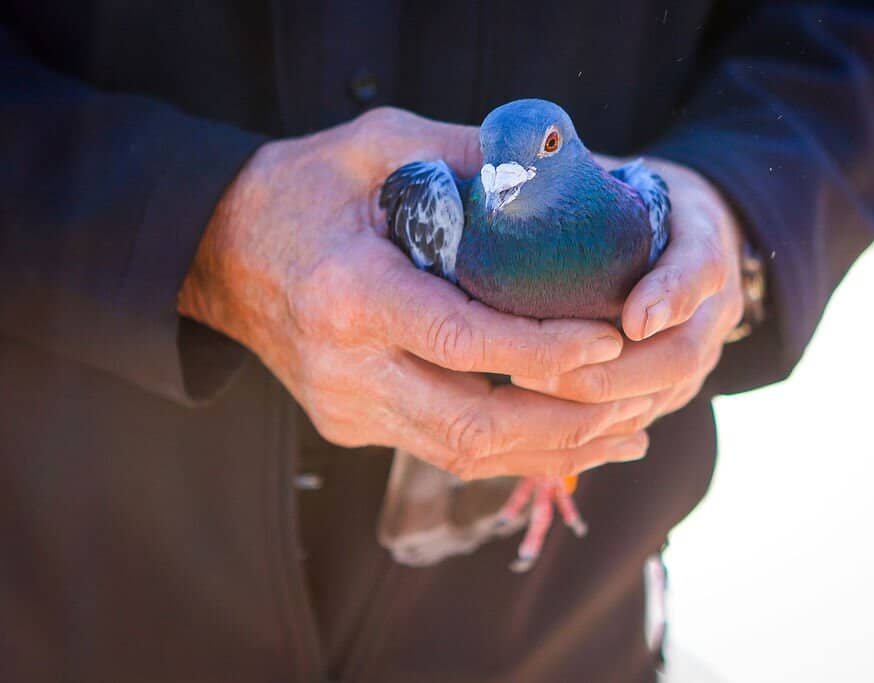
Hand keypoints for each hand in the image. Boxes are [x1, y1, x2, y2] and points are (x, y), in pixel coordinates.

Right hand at [178, 108, 651, 479]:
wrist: (218, 251)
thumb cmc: (300, 190)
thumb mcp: (377, 144)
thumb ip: (466, 153)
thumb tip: (560, 168)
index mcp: (350, 296)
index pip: (464, 341)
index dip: (545, 351)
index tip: (610, 340)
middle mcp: (345, 369)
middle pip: (473, 425)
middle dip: (568, 421)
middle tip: (640, 400)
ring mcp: (346, 408)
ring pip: (464, 455)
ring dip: (553, 448)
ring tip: (628, 432)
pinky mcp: (351, 425)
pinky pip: (445, 452)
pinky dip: (514, 451)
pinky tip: (568, 438)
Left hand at [512, 159, 744, 424]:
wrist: (683, 234)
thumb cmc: (634, 199)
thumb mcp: (619, 173)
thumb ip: (577, 175)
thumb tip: (508, 167)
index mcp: (704, 238)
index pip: (701, 268)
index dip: (671, 295)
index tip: (633, 318)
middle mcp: (713, 305)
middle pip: (681, 353)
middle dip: (612, 371)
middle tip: (542, 373)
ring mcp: (699, 350)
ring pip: (662, 394)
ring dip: (598, 406)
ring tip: (529, 399)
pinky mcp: (674, 385)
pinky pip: (645, 416)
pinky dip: (599, 426)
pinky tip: (544, 425)